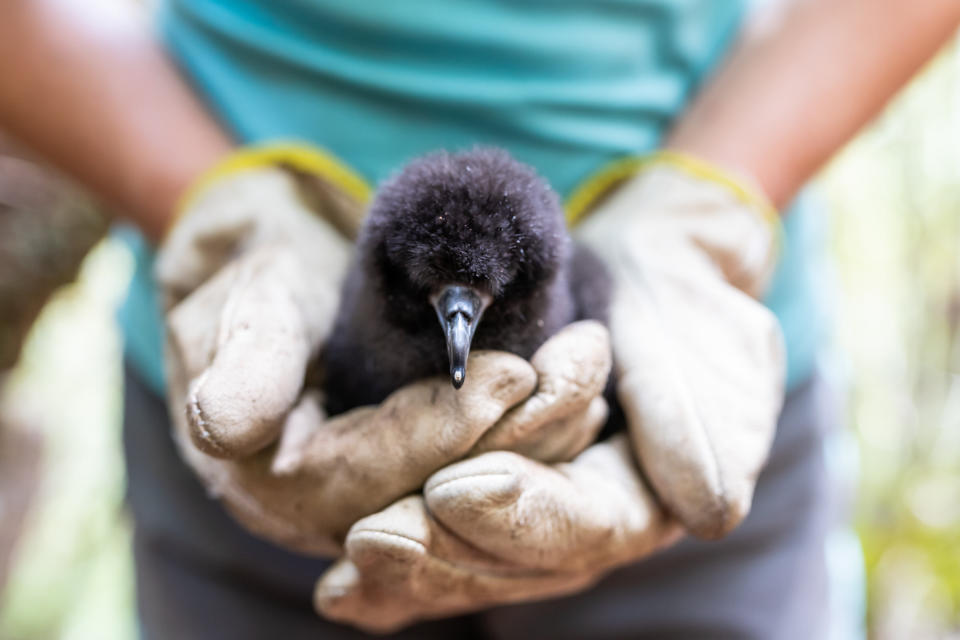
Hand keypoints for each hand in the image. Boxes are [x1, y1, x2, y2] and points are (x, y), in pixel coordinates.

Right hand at [156, 156, 612, 555]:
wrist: (282, 257)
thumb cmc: (261, 265)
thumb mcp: (248, 298)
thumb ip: (246, 360)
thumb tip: (225, 426)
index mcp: (276, 478)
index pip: (368, 477)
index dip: (441, 431)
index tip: (510, 374)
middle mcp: (333, 507)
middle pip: (433, 495)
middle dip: (516, 437)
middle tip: (581, 366)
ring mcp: (382, 492)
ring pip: (470, 488)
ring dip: (541, 437)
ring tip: (589, 371)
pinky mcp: (420, 468)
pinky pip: (484, 468)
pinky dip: (535, 435)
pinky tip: (582, 397)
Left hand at [314, 152, 784, 627]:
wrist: (641, 279)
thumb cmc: (676, 300)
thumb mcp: (707, 342)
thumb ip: (703, 421)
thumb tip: (709, 509)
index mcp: (645, 497)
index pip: (584, 526)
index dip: (521, 515)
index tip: (453, 488)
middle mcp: (582, 524)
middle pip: (514, 563)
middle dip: (443, 554)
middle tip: (373, 538)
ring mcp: (530, 520)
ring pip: (469, 565)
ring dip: (408, 570)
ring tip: (347, 566)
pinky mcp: (487, 506)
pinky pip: (440, 548)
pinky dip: (392, 580)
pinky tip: (338, 592)